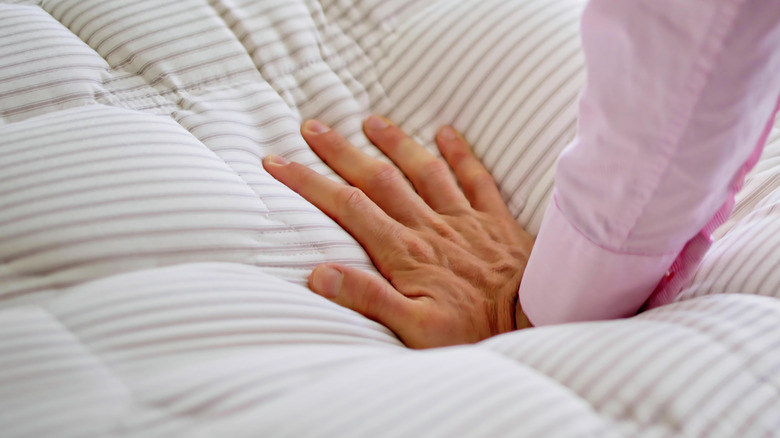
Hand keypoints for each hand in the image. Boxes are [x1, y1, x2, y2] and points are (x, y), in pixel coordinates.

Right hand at [263, 116, 533, 347]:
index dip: (310, 183)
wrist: (534, 322)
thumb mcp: (414, 328)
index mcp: (404, 251)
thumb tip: (319, 275)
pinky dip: (461, 154)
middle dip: (341, 152)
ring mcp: (462, 219)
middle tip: (312, 127)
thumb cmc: (473, 331)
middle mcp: (429, 226)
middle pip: (377, 179)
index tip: (279, 163)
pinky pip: (475, 178)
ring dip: (394, 143)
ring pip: (422, 170)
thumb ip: (368, 299)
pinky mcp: (493, 220)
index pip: (347, 207)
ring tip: (370, 121)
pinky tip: (447, 133)